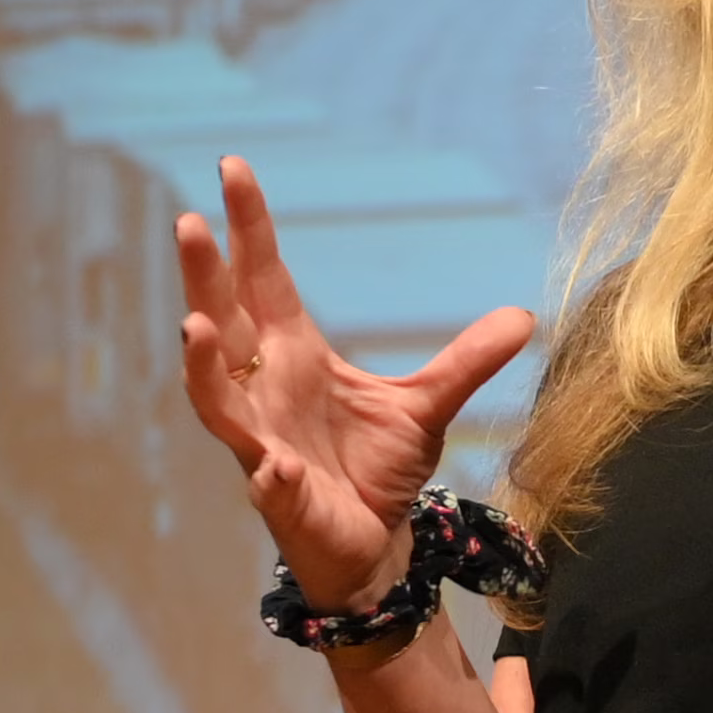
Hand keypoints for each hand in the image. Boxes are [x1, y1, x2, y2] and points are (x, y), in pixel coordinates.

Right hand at [174, 156, 536, 609]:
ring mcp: (263, 442)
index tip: (232, 168)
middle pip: (222, 321)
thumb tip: (524, 315)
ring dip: (200, 365)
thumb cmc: (379, 470)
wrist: (375, 545)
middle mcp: (265, 389)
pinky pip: (268, 482)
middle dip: (203, 276)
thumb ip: (467, 360)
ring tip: (194, 327)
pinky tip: (274, 467)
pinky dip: (270, 475)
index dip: (248, 227)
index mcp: (294, 354)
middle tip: (189, 221)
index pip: (263, 279)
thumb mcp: (429, 406)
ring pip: (215, 398)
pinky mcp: (279, 496)